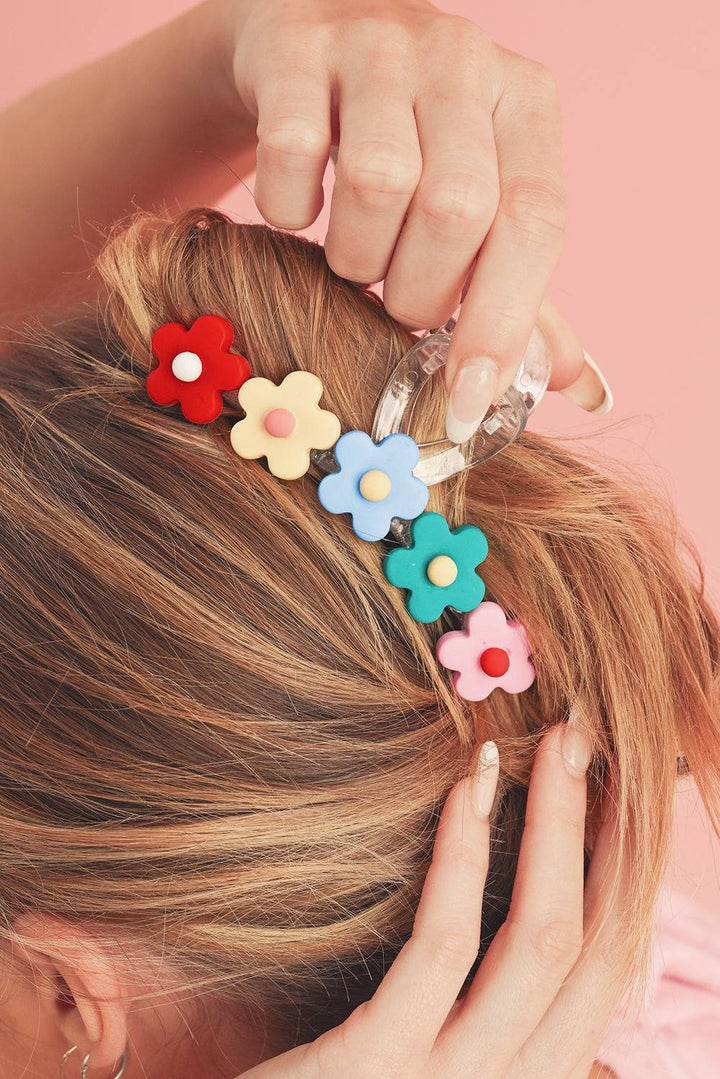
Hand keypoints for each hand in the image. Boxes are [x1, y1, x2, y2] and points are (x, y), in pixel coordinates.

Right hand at [224, 0, 610, 442]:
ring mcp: (375, 45)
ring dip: (356, 257)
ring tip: (354, 258)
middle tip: (400, 303)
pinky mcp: (293, 48)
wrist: (313, 37)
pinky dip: (289, 209)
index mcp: (524, 102)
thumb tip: (578, 387)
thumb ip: (520, 293)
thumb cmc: (412, 145)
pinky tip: (299, 210)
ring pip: (377, 183)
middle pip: (456, 208)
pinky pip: (291, 153)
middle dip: (420, 292)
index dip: (503, 321)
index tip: (467, 398)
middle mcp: (461, 60)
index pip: (534, 219)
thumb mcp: (479, 203)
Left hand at [238, 726, 626, 1077]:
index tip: (612, 793)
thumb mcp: (415, 1045)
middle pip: (591, 950)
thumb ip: (466, 998)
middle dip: (605, 834)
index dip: (620, 876)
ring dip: (556, 824)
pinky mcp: (377, 1072)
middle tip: (583, 742)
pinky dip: (465, 854)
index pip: (600, 973)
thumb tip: (497, 888)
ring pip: (541, 942)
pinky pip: (443, 948)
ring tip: (551, 744)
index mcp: (517, 1077)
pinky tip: (467, 787)